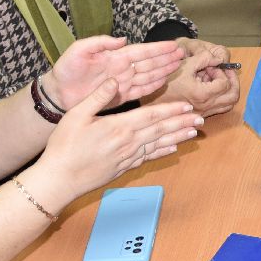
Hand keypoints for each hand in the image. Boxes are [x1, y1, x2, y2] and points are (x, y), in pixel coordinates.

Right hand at [27, 79, 202, 204]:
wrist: (59, 180)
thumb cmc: (64, 146)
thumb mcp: (76, 115)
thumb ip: (98, 97)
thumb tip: (115, 80)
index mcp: (119, 127)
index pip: (152, 116)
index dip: (172, 110)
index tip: (188, 106)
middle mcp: (128, 143)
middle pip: (161, 130)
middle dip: (182, 123)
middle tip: (201, 118)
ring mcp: (127, 157)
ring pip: (159, 144)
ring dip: (178, 137)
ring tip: (194, 132)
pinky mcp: (123, 168)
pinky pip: (148, 158)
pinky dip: (162, 152)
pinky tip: (172, 149)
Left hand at [47, 37, 184, 110]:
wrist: (58, 93)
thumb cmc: (66, 70)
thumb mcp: (79, 51)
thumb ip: (99, 43)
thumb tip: (123, 39)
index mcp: (115, 56)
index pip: (141, 51)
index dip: (158, 49)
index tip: (174, 45)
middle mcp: (122, 68)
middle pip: (149, 62)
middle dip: (166, 58)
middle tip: (183, 54)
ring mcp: (122, 82)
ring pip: (148, 75)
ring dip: (163, 70)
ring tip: (178, 65)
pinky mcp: (120, 96)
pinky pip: (140, 90)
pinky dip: (153, 86)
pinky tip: (164, 81)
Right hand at [143, 38, 240, 116]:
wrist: (153, 100)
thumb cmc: (167, 82)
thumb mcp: (184, 65)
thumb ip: (204, 58)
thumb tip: (218, 59)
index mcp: (202, 95)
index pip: (225, 83)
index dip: (221, 71)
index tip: (211, 66)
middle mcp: (206, 107)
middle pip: (233, 96)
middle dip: (233, 81)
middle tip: (226, 71)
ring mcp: (205, 113)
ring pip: (229, 104)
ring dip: (229, 90)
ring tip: (221, 79)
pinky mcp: (202, 115)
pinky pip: (221, 108)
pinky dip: (223, 98)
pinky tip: (213, 88)